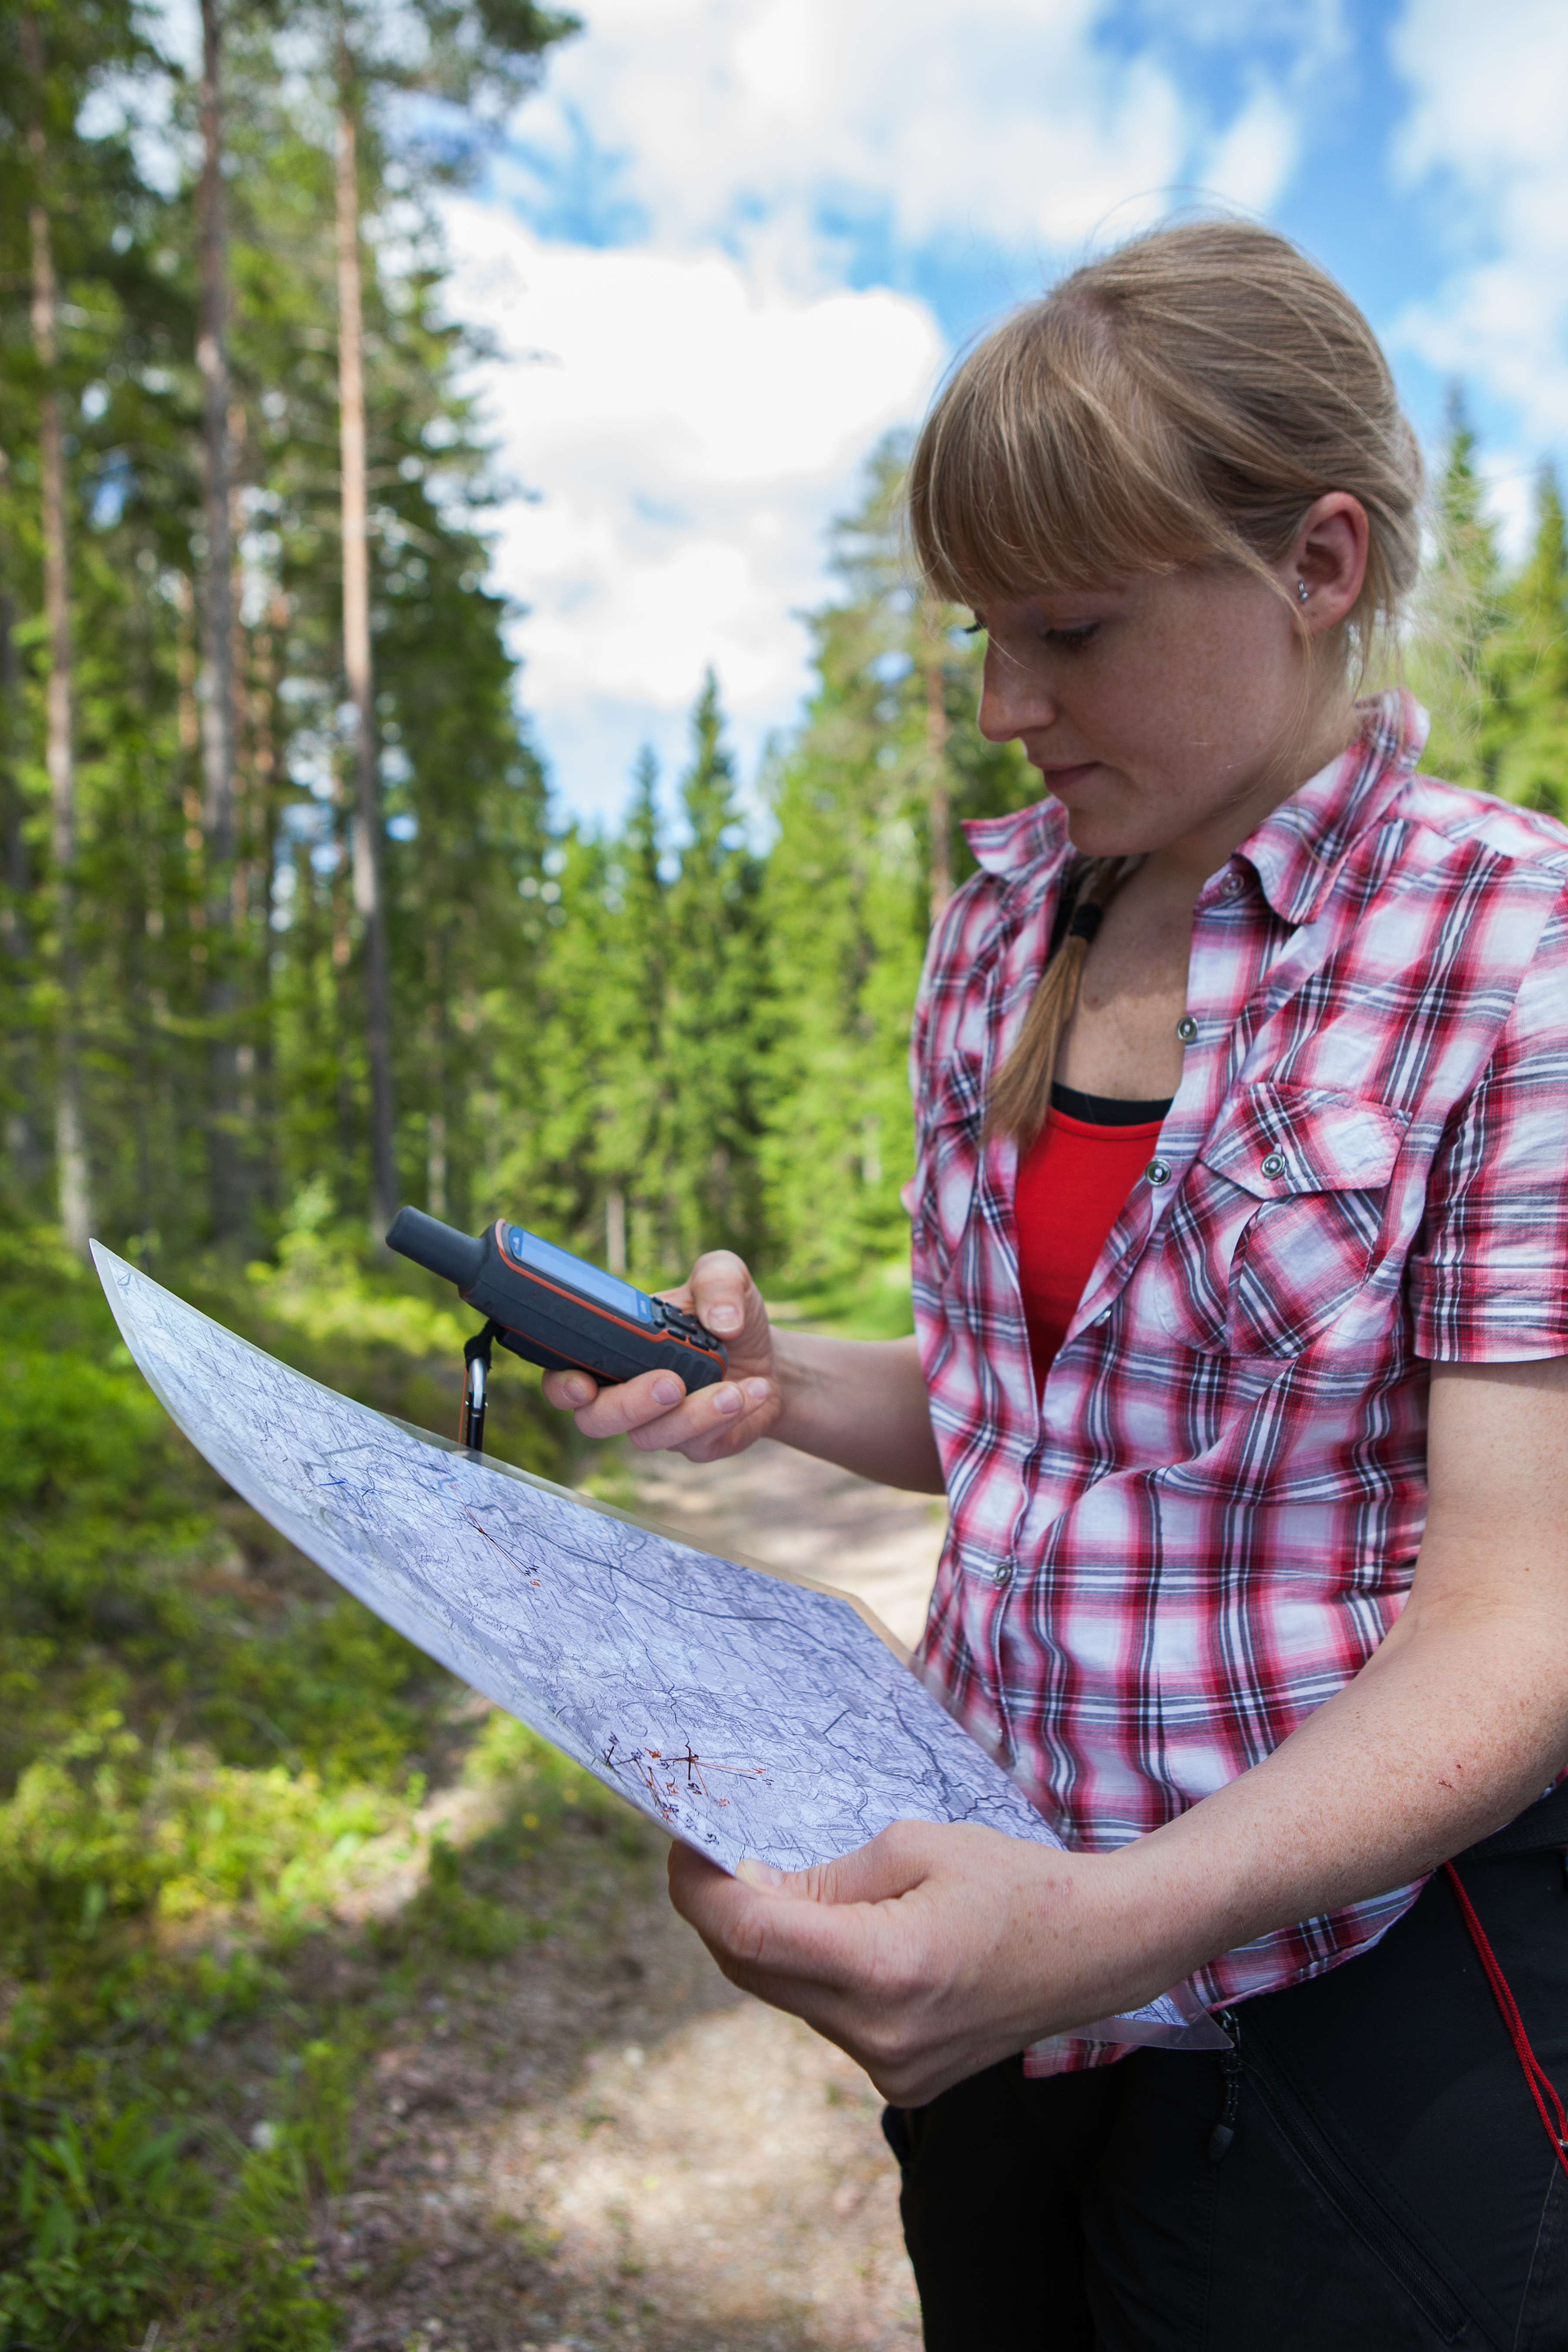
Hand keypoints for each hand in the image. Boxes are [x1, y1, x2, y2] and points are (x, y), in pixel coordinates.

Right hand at [541, 1248, 781, 1461]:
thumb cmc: (729, 1318)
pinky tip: (754, 1391)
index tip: (583, 1383)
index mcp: (614, 1350)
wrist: (770, 1359)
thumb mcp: (725, 1278)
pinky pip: (696, 1444)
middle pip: (595, 1419)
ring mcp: (657, 1424)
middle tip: (670, 1382)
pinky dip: (726, 1417)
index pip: (565, 1375)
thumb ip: (718, 1279)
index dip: (563, 1385)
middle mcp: (626, 1392)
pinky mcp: (693, 1446)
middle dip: (629, 1404)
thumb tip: (721, 1321)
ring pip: (648, 1437)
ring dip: (691, 1415)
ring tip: (732, 1390)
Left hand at [667, 1822, 1165, 2105]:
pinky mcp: (900, 2081)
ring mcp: (889, 2068)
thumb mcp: (915, 1845)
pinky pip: (823, 2017)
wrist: (1097, 1951)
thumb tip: (751, 1885)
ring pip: (783, 1996)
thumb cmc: (1014, 1882)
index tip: (684, 1843)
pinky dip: (810, 1972)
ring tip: (784, 1886)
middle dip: (721, 1911)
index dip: (700, 1888)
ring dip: (769, 1942)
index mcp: (885, 1967)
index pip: (749, 1934)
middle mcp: (878, 2034)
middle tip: (715, 1854)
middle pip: (752, 1971)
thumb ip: (826, 1874)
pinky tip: (837, 1936)